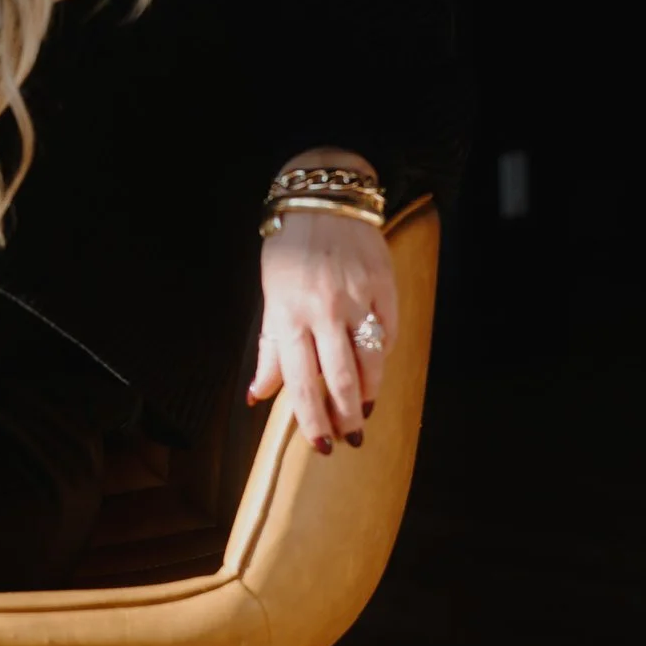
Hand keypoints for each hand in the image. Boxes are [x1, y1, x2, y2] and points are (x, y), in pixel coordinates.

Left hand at [249, 208, 397, 453]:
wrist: (322, 200)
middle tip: (351, 438)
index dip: (312, 420)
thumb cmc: (289, 252)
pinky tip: (377, 366)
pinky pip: (389, 332)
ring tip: (366, 409)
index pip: (299, 383)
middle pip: (339, 380)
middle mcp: (322, 311)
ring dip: (370, 393)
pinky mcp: (384, 286)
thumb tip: (256, 396)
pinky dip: (384, 355)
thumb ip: (269, 349)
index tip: (322, 445)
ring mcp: (356, 298)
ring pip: (370, 361)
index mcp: (288, 316)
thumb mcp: (270, 298)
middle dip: (347, 417)